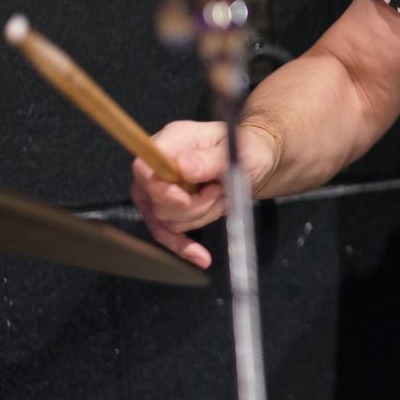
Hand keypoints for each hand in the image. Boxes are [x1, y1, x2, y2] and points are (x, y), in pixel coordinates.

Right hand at [128, 120, 275, 268]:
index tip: (184, 198)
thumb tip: (183, 168)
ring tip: (221, 195)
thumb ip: (210, 160)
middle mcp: (159, 166)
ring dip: (201, 215)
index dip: (160, 188)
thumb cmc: (246, 148)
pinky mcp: (169, 210)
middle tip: (219, 190)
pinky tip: (201, 257)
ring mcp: (160, 190)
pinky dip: (184, 246)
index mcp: (172, 141)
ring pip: (166, 221)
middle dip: (193, 205)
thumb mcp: (236, 151)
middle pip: (155, 201)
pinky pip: (168, 235)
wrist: (255, 160)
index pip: (144, 167)